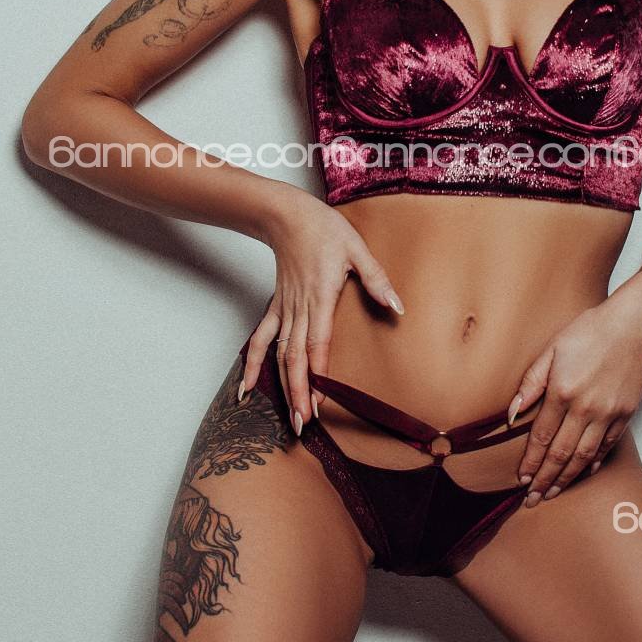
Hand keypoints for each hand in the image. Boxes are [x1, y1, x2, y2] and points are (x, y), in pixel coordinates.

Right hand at [239, 189, 404, 431]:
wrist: (287, 216)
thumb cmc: (324, 230)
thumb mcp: (357, 249)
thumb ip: (376, 279)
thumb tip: (397, 307)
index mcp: (320, 298)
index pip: (317, 345)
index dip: (317, 376)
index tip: (320, 403)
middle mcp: (298, 310)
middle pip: (294, 359)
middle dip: (298, 394)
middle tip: (303, 425)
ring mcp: (284, 310)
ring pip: (278, 356)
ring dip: (281, 388)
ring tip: (288, 419)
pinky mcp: (276, 308)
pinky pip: (260, 340)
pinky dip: (251, 365)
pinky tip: (245, 389)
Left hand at [509, 300, 641, 504]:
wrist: (633, 325)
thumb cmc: (589, 331)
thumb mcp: (551, 349)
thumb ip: (531, 383)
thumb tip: (513, 414)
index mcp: (563, 391)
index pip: (542, 436)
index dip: (530, 461)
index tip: (521, 480)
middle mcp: (586, 407)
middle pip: (562, 454)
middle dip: (545, 479)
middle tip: (533, 500)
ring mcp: (608, 413)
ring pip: (585, 456)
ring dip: (567, 478)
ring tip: (554, 493)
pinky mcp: (626, 413)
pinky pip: (607, 446)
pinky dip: (594, 463)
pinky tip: (584, 473)